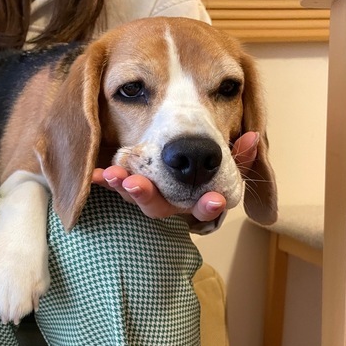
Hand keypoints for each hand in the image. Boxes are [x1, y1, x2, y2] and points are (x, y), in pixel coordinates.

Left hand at [92, 132, 258, 221]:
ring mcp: (149, 197)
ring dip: (123, 186)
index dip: (208, 206)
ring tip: (112, 174)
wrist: (180, 168)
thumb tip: (253, 137)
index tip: (214, 201)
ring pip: (136, 197)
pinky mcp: (130, 186)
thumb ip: (239, 154)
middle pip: (161, 207)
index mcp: (197, 201)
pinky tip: (93, 172)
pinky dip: (105, 180)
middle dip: (149, 197)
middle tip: (136, 185)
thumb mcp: (227, 161)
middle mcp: (172, 204)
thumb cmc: (207, 163)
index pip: (205, 208)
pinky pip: (117, 186)